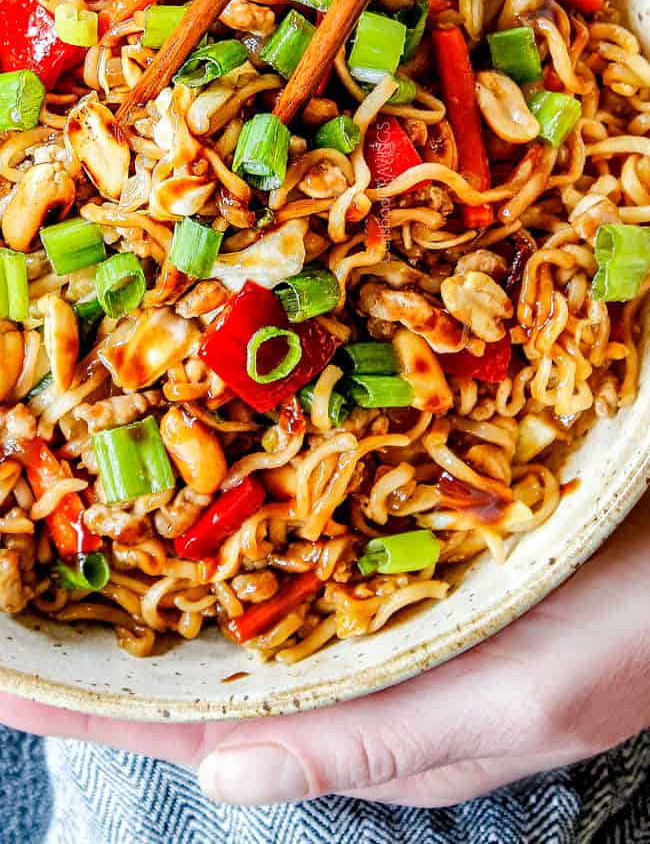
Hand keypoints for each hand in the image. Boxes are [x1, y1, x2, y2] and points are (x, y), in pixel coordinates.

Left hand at [1, 493, 649, 807]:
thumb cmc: (638, 628)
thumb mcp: (527, 697)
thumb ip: (385, 739)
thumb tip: (233, 779)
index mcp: (386, 727)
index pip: (208, 729)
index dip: (95, 705)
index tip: (1, 674)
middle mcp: (374, 665)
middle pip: (212, 657)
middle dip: (108, 631)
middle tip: (12, 576)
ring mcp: (393, 600)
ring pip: (252, 591)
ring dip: (163, 563)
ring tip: (71, 523)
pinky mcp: (416, 534)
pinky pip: (304, 531)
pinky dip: (243, 509)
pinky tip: (201, 467)